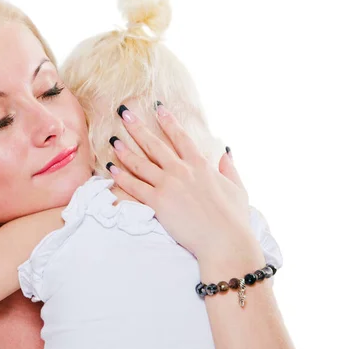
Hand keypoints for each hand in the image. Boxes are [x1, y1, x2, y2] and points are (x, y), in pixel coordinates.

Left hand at [108, 103, 257, 259]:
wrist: (224, 241)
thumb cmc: (234, 218)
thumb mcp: (237, 188)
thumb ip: (229, 168)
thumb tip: (226, 151)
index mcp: (201, 165)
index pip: (180, 137)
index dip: (168, 121)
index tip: (157, 108)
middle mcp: (182, 170)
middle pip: (154, 144)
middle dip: (137, 127)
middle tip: (124, 114)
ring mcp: (168, 185)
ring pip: (140, 163)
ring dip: (125, 151)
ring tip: (113, 141)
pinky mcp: (158, 203)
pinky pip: (134, 187)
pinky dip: (121, 177)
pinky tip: (111, 169)